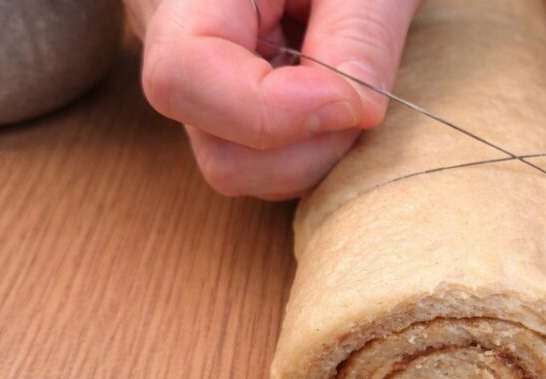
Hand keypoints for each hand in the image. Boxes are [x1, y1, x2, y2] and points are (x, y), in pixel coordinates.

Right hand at [128, 0, 420, 198]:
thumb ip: (360, 37)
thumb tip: (358, 113)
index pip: (184, 78)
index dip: (272, 112)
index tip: (351, 101)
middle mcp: (185, 54)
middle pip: (220, 153)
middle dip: (307, 147)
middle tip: (360, 99)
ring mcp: (211, 98)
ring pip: (246, 173)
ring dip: (318, 156)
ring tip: (350, 96)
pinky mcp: (239, 121)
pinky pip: (271, 169)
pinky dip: (318, 155)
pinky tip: (336, 106)